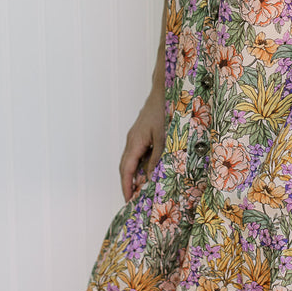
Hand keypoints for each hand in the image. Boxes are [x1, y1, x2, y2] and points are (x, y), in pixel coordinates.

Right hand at [119, 83, 166, 202]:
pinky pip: (140, 153)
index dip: (127, 186)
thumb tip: (150, 178)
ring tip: (143, 189)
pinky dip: (143, 164)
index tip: (128, 200)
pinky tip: (152, 170)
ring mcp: (137, 136)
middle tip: (134, 200)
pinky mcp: (143, 133)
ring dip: (136, 175)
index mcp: (134, 142)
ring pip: (133, 160)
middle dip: (129, 184)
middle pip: (126, 167)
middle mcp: (132, 140)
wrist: (165, 90)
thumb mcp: (164, 138)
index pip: (126, 170)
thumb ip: (157, 158)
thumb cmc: (164, 111)